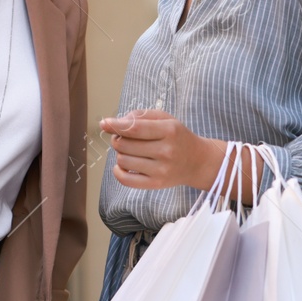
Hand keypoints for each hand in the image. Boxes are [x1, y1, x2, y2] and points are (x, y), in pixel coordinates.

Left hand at [100, 109, 227, 192]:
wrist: (198, 162)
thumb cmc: (177, 137)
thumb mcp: (166, 119)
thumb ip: (141, 116)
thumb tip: (115, 123)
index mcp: (169, 130)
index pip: (135, 128)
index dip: (115, 125)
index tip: (104, 123)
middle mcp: (166, 151)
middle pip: (125, 144)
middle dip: (118, 138)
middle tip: (124, 137)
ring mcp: (161, 170)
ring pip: (123, 160)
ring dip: (120, 153)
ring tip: (130, 150)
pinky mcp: (156, 184)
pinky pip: (126, 179)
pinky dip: (118, 171)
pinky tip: (122, 165)